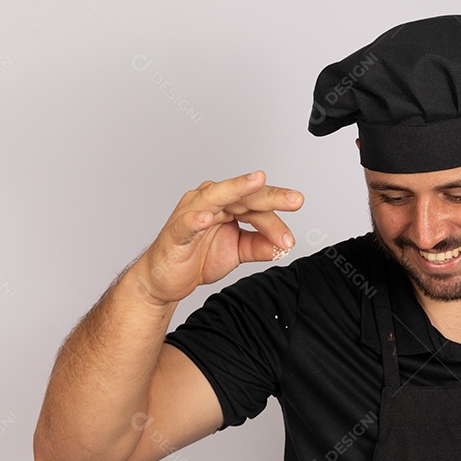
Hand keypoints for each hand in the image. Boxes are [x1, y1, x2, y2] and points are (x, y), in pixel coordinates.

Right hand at [136, 171, 303, 304]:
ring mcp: (191, 213)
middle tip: (296, 199)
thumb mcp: (237, 252)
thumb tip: (284, 245)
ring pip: (216, 197)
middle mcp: (209, 202)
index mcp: (226, 205)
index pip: (257, 206)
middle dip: (270, 195)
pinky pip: (187, 223)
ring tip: (257, 181)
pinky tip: (207, 218)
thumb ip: (259, 246)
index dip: (276, 221)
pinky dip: (196, 220)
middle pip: (243, 195)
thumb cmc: (197, 257)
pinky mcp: (176, 232)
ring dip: (238, 189)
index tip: (289, 240)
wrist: (165, 279)